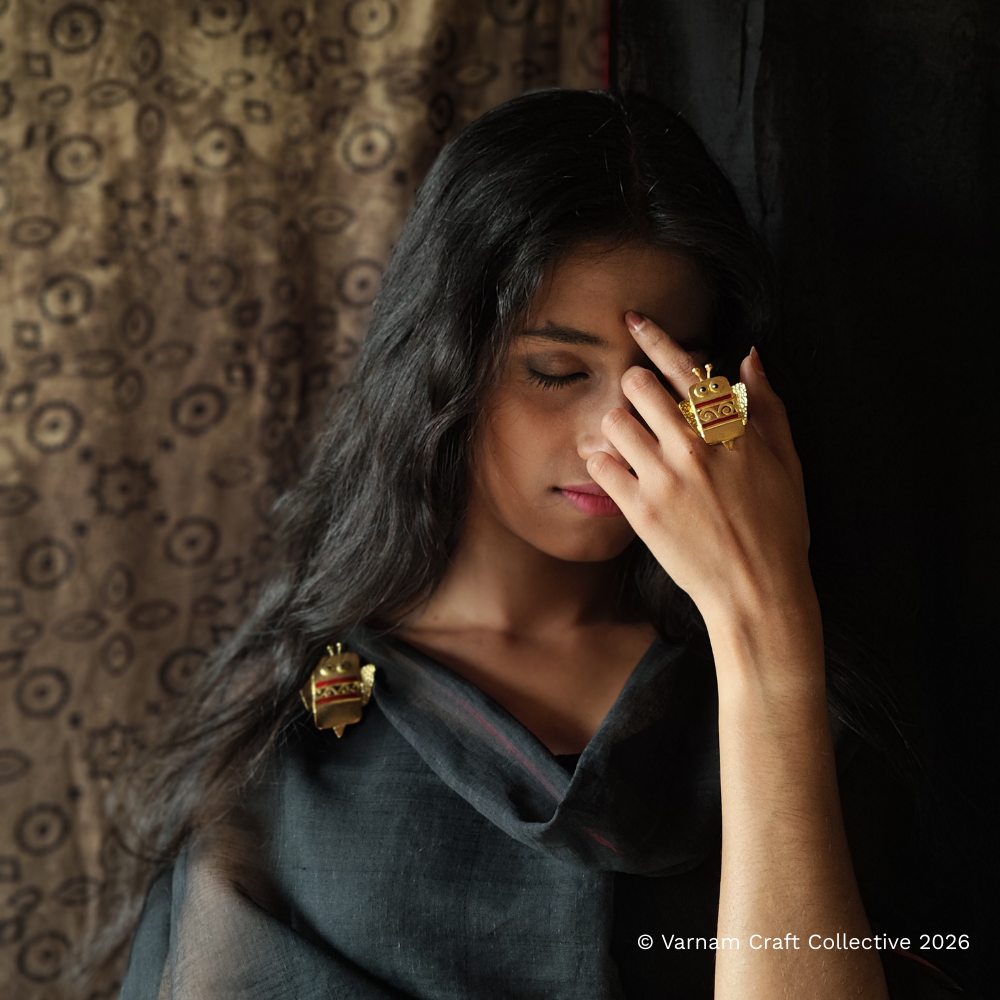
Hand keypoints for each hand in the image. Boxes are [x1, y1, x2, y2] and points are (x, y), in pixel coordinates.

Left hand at [586, 312, 813, 639]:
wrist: (758, 590)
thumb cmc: (779, 528)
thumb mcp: (787, 461)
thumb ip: (766, 406)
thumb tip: (749, 358)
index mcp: (730, 428)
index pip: (684, 366)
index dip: (654, 336)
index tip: (633, 321)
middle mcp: (694, 445)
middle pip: (636, 384)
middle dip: (634, 387)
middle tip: (640, 406)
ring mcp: (664, 477)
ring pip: (613, 420)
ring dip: (617, 424)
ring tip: (629, 442)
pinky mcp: (640, 510)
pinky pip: (600, 465)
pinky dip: (601, 460)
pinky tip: (616, 469)